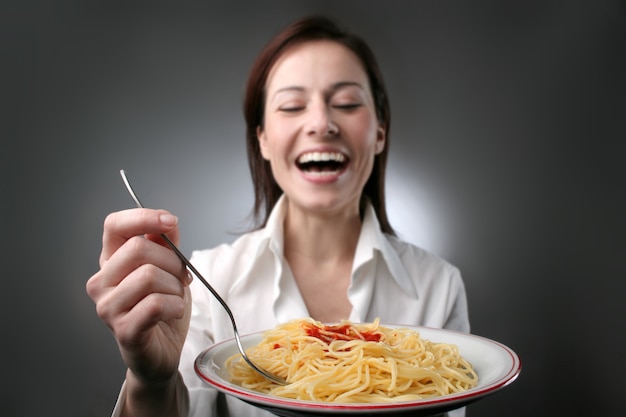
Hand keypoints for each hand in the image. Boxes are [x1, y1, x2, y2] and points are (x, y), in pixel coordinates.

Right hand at [86, 208, 191, 388]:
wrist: (161, 352)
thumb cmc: (161, 309)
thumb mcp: (167, 269)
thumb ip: (165, 244)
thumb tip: (167, 222)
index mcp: (111, 262)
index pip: (114, 225)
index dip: (144, 217)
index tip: (169, 222)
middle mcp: (102, 282)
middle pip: (138, 249)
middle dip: (172, 261)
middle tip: (181, 277)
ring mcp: (108, 307)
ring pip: (149, 276)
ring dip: (175, 287)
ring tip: (176, 298)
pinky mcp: (123, 330)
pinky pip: (155, 304)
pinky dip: (176, 305)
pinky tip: (174, 311)